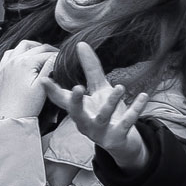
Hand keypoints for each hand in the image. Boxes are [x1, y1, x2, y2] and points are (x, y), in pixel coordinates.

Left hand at [0, 40, 58, 120]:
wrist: (7, 119)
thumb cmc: (26, 107)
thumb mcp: (42, 88)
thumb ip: (49, 68)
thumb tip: (55, 56)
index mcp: (26, 63)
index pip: (47, 54)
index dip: (58, 55)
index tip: (66, 59)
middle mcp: (15, 60)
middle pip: (36, 48)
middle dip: (49, 50)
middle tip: (58, 55)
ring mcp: (7, 65)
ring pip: (22, 46)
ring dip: (34, 47)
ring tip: (43, 53)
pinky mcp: (2, 71)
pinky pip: (10, 53)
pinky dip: (19, 51)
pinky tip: (24, 57)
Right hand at [40, 42, 150, 171]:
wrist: (123, 142)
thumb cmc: (107, 112)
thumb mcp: (99, 89)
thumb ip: (90, 68)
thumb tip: (81, 44)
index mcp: (78, 111)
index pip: (62, 100)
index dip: (51, 91)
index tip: (43, 80)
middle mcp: (85, 123)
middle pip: (76, 113)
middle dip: (75, 102)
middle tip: (77, 88)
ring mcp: (100, 132)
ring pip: (102, 117)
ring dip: (111, 103)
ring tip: (120, 87)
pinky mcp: (117, 137)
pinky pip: (126, 123)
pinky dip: (135, 110)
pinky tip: (143, 96)